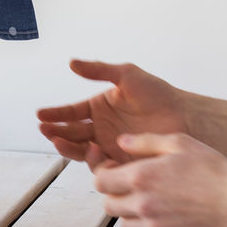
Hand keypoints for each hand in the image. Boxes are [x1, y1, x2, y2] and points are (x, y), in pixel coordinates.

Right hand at [37, 60, 187, 165]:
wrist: (185, 117)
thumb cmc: (158, 94)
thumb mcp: (127, 75)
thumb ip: (99, 70)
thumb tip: (71, 62)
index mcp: (99, 108)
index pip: (72, 112)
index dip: (56, 114)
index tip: (41, 115)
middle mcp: (101, 128)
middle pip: (72, 132)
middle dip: (56, 131)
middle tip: (45, 130)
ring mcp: (110, 146)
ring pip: (82, 149)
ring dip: (67, 146)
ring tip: (57, 141)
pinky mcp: (122, 161)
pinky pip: (101, 164)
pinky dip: (90, 160)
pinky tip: (87, 151)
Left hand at [94, 133, 226, 226]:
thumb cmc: (212, 170)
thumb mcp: (177, 143)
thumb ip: (143, 142)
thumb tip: (121, 142)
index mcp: (140, 178)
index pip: (99, 182)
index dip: (103, 173)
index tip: (115, 169)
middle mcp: (143, 205)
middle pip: (108, 205)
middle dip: (114, 194)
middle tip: (129, 185)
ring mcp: (156, 226)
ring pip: (125, 223)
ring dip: (130, 212)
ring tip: (149, 198)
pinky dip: (153, 224)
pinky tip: (170, 210)